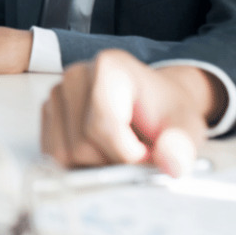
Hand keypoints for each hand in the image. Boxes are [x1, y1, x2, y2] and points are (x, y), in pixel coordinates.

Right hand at [40, 49, 222, 175]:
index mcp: (110, 68)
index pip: (102, 127)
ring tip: (119, 151)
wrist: (152, 103)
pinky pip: (53, 155)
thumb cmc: (166, 113)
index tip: (148, 155)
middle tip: (137, 153)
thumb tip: (171, 163)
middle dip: (111, 162)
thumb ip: (182, 145)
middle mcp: (75, 75)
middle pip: (81, 146)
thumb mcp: (187, 127)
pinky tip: (100, 151)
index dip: (128, 155)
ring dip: (94, 166)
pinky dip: (78, 164)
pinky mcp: (48, 113)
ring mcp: (57, 94)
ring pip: (64, 155)